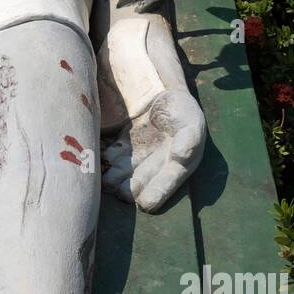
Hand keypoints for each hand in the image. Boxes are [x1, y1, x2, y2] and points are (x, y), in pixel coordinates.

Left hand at [101, 88, 205, 211]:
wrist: (163, 90)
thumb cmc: (182, 112)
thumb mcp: (192, 123)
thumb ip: (189, 140)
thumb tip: (181, 155)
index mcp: (177, 166)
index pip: (166, 184)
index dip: (156, 193)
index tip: (146, 202)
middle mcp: (155, 166)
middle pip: (140, 183)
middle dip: (129, 189)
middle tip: (120, 190)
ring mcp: (137, 157)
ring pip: (122, 173)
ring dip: (113, 177)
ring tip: (108, 179)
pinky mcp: (122, 147)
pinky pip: (111, 157)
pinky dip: (105, 160)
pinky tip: (102, 159)